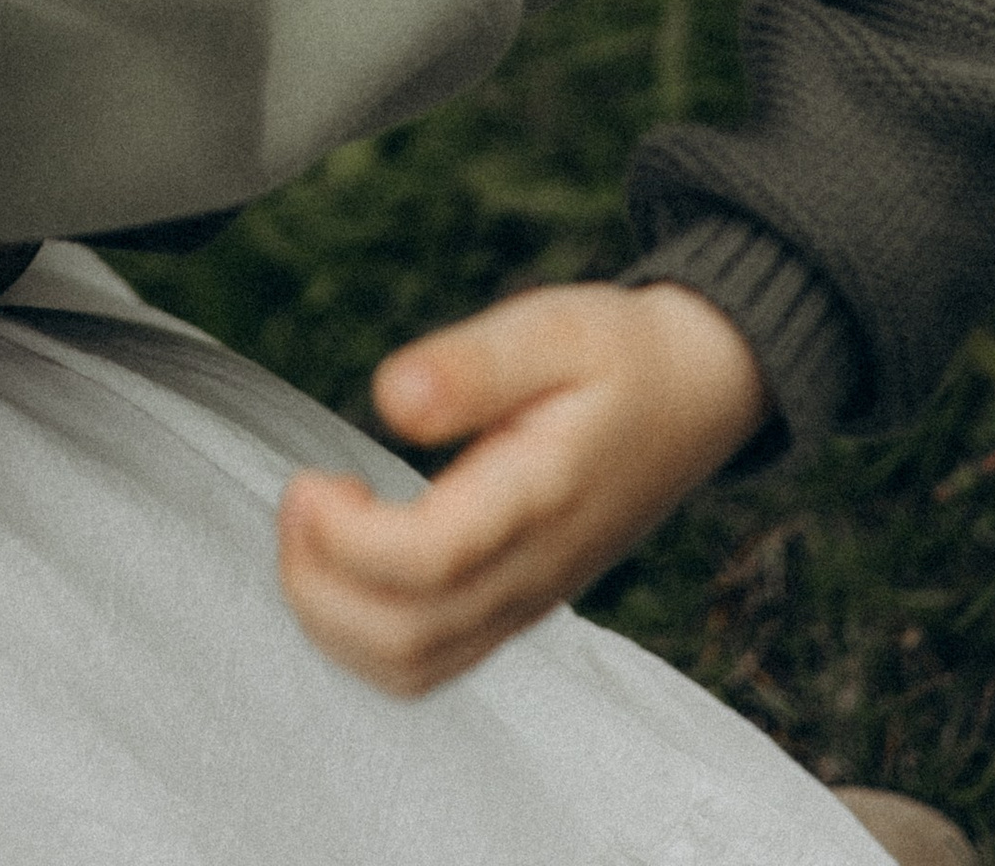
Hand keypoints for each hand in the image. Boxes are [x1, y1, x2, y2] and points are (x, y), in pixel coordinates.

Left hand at [277, 281, 768, 694]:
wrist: (695, 397)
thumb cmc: (621, 356)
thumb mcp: (555, 328)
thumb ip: (474, 364)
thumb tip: (391, 399)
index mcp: (542, 498)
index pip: (430, 562)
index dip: (348, 537)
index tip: (312, 479)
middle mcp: (534, 571)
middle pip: (408, 640)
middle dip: (320, 585)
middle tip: (300, 499)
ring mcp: (524, 601)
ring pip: (413, 667)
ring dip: (333, 618)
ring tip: (313, 528)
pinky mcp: (513, 607)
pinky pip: (429, 662)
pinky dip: (362, 634)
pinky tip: (346, 556)